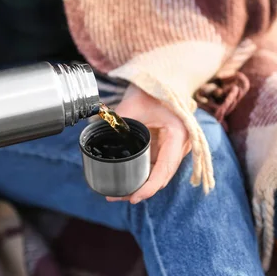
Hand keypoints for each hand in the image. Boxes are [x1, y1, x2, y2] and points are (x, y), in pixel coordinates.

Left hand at [106, 85, 190, 203]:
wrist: (164, 78)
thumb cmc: (153, 88)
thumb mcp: (134, 104)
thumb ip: (117, 120)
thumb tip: (95, 131)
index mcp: (179, 135)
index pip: (165, 168)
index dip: (149, 187)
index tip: (133, 197)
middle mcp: (181, 145)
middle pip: (162, 176)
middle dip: (141, 190)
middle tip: (116, 197)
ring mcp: (175, 148)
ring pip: (159, 174)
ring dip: (140, 185)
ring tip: (116, 194)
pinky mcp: (167, 147)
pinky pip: (155, 165)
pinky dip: (142, 174)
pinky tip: (125, 181)